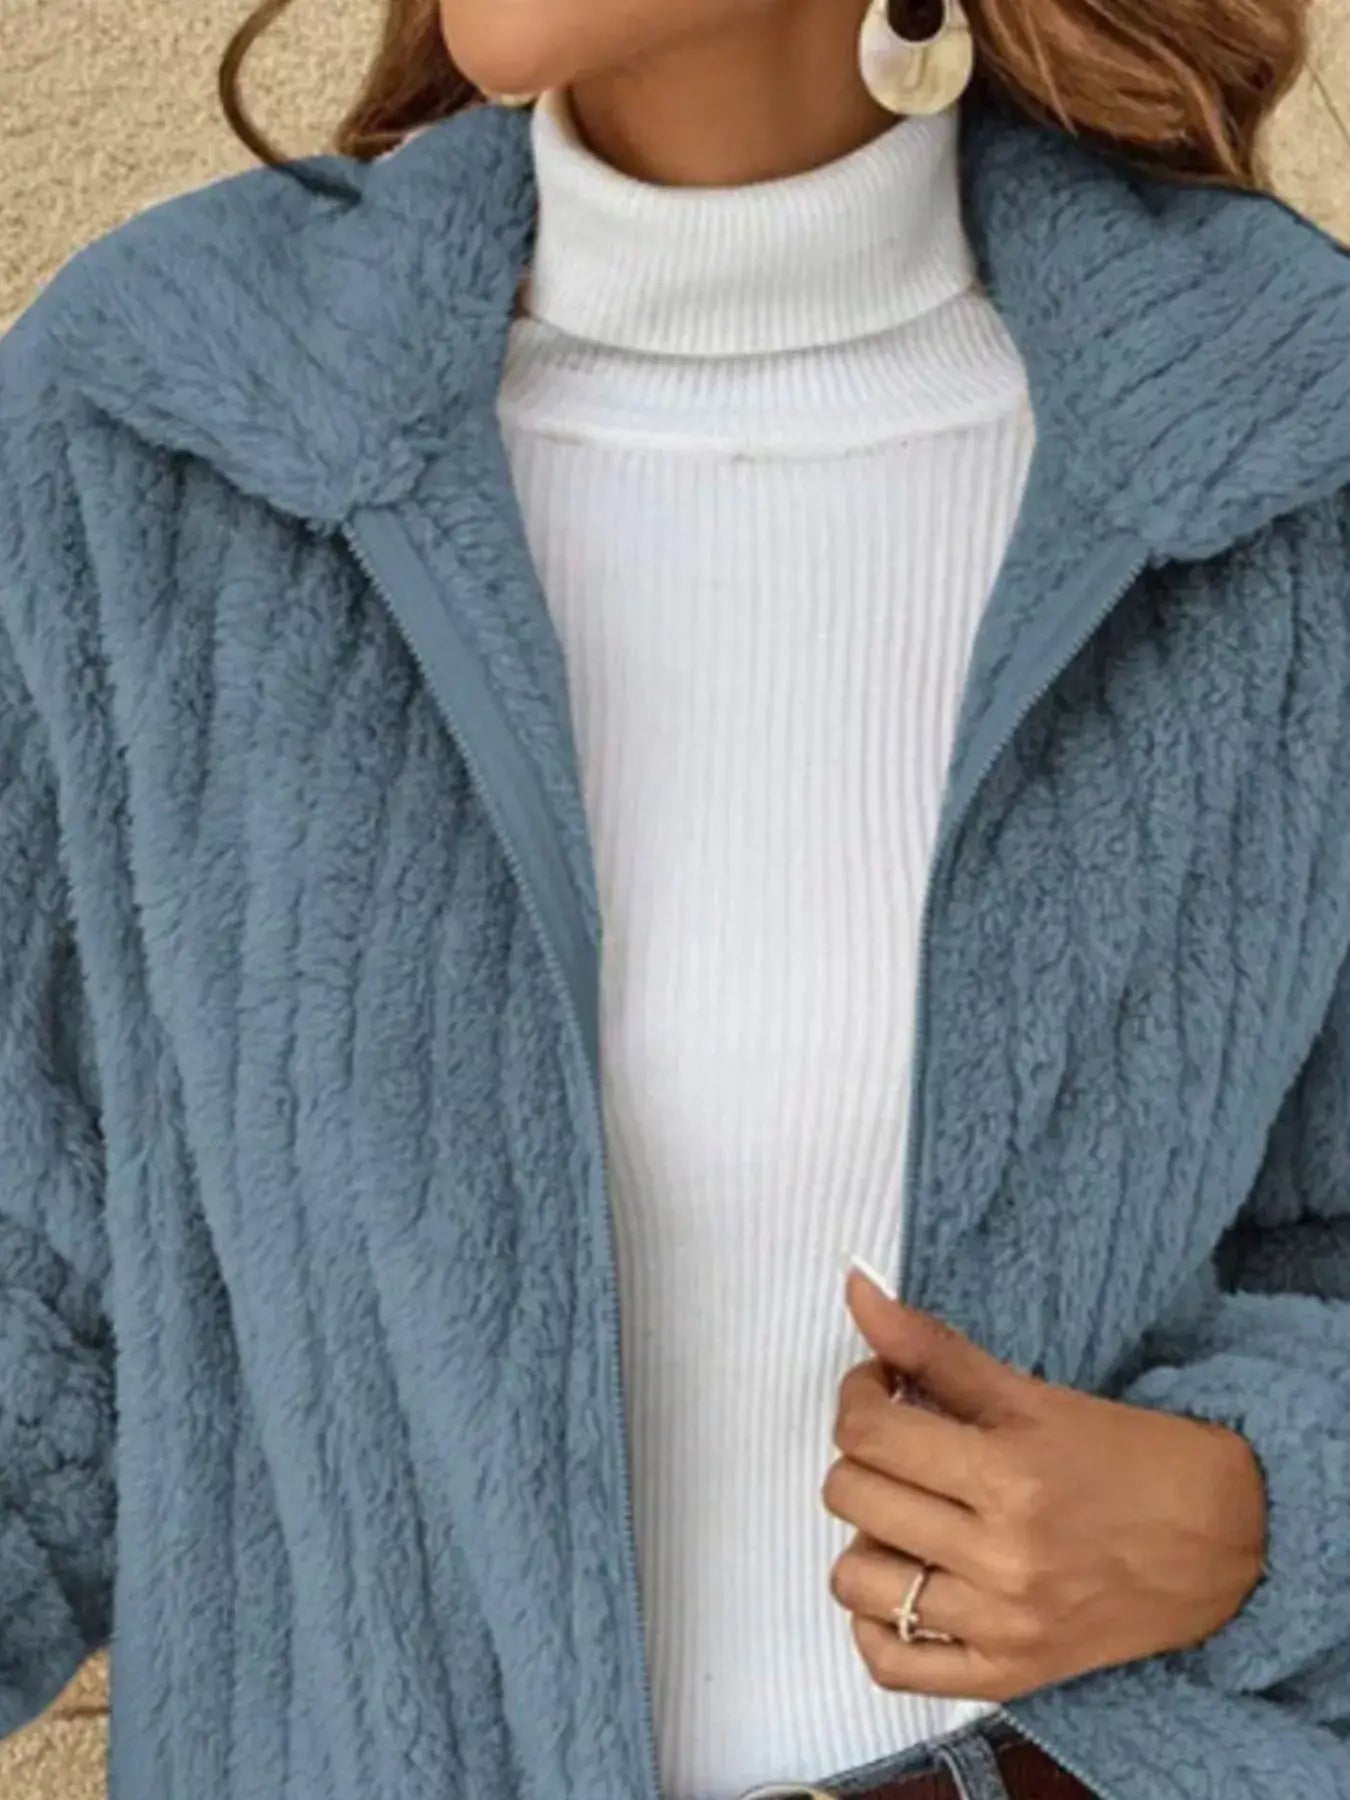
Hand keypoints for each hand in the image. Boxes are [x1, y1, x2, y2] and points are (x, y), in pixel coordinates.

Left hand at [822, 1266, 1268, 1700]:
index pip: (867, 1432)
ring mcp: (1001, 1626)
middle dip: (863, 1455)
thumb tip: (855, 1288)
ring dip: (865, 1538)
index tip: (883, 1384)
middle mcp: (1002, 1558)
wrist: (1222, 1541)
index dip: (859, 1393)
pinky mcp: (1007, 1676)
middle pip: (854, 1497)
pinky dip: (878, 1622)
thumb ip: (932, 1346)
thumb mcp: (1032, 1393)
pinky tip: (906, 1583)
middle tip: (901, 1442)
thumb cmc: (1126, 1456)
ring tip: (905, 1516)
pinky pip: (891, 1664)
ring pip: (855, 1582)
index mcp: (1011, 1475)